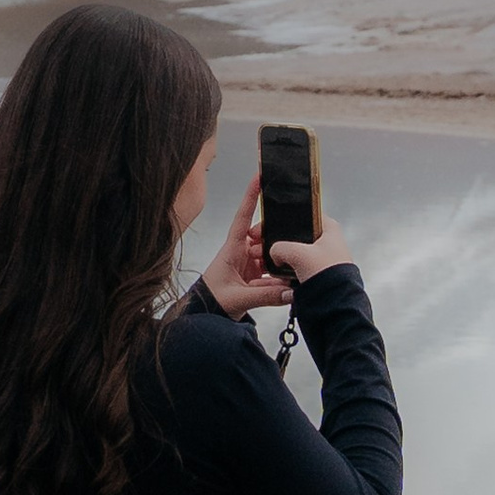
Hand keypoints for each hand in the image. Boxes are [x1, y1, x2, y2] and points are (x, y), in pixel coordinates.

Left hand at [199, 176, 289, 319]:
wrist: (203, 317)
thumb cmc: (211, 301)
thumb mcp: (239, 298)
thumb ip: (266, 295)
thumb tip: (291, 292)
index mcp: (232, 249)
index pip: (243, 217)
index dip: (251, 196)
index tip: (259, 177)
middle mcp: (241, 252)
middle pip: (263, 235)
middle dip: (275, 238)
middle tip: (287, 246)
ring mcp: (248, 263)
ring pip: (270, 253)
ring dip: (278, 260)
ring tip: (289, 269)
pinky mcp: (254, 276)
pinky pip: (271, 270)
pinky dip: (279, 275)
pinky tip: (288, 282)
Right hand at [269, 214, 352, 285]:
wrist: (336, 303)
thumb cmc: (329, 275)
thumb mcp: (297, 254)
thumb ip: (280, 247)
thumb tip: (274, 252)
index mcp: (329, 228)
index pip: (302, 214)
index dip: (282, 219)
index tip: (267, 226)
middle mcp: (328, 242)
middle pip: (295, 236)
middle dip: (276, 243)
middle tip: (261, 246)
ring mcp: (322, 259)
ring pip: (294, 254)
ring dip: (279, 259)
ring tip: (263, 262)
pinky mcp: (317, 274)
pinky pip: (296, 269)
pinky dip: (284, 272)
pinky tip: (272, 276)